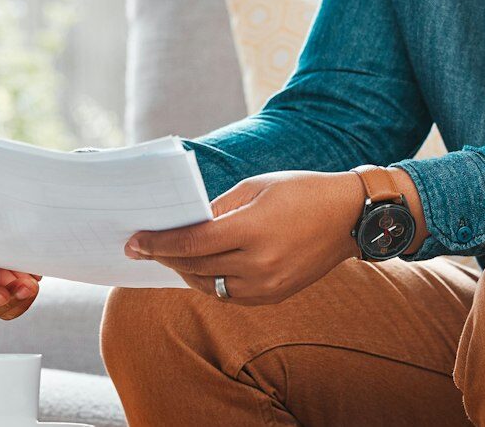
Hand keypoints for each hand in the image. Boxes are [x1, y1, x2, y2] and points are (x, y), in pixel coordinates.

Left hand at [124, 170, 364, 305]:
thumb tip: (184, 225)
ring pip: (209, 286)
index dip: (158, 243)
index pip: (191, 242)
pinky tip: (198, 268)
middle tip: (140, 248)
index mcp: (252, 230)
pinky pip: (230, 295)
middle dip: (164, 257)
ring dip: (185, 272)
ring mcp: (268, 285)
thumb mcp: (254, 188)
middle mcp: (259, 264)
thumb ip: (216, 210)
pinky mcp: (275, 296)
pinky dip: (210, 282)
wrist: (350, 217)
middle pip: (195, 266)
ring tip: (167, 257)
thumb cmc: (301, 191)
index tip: (134, 241)